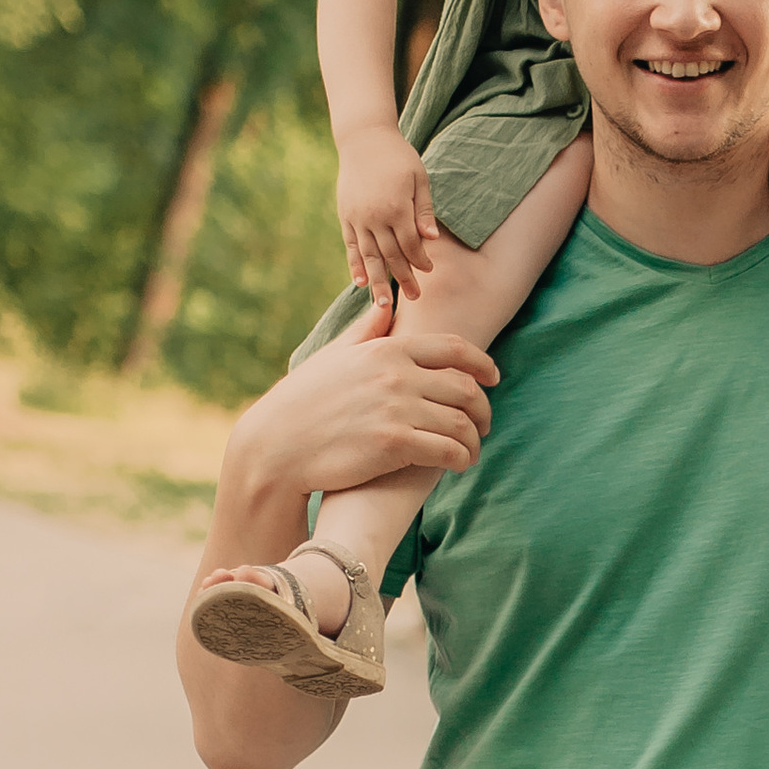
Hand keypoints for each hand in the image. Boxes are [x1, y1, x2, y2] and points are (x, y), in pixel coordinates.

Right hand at [227, 296, 495, 512]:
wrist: (275, 447)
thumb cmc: (303, 402)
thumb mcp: (333, 356)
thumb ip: (366, 330)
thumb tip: (386, 304)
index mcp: (386, 349)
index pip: (452, 348)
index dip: (481, 363)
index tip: (493, 377)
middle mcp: (395, 375)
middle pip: (464, 387)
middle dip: (482, 408)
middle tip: (484, 424)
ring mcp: (396, 409)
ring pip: (461, 422)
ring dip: (474, 439)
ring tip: (472, 450)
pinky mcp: (393, 444)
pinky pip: (448, 450)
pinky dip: (461, 458)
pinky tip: (459, 464)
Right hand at [336, 130, 437, 296]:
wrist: (363, 140)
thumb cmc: (398, 158)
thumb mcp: (419, 179)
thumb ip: (424, 211)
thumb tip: (431, 240)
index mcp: (397, 207)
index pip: (410, 244)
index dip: (420, 260)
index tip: (428, 271)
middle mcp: (375, 217)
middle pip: (391, 255)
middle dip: (404, 278)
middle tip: (415, 298)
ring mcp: (358, 218)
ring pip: (369, 257)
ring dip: (378, 281)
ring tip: (384, 304)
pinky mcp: (346, 217)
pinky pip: (351, 246)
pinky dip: (355, 265)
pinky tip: (361, 282)